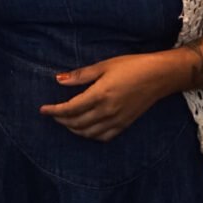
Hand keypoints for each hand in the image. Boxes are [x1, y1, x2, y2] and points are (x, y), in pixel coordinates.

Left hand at [39, 52, 172, 140]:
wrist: (159, 76)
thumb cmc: (132, 66)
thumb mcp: (104, 65)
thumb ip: (80, 75)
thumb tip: (59, 80)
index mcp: (100, 95)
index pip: (70, 108)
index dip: (54, 110)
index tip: (43, 109)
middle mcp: (107, 111)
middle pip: (76, 123)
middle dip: (61, 120)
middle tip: (53, 114)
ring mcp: (117, 120)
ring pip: (88, 133)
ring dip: (73, 129)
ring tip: (65, 121)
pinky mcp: (125, 124)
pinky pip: (103, 136)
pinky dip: (90, 135)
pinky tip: (85, 129)